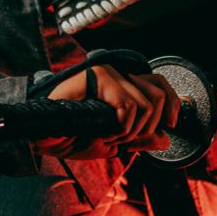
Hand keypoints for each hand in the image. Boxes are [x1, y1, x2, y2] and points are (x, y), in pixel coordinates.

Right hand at [31, 65, 179, 159]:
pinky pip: (127, 106)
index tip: (171, 125)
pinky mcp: (98, 76)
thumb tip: (165, 138)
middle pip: (158, 94)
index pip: (159, 83)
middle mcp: (117, 74)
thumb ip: (139, 139)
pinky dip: (120, 128)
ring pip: (145, 104)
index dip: (173, 103)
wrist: (43, 136)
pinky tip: (102, 132)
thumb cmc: (72, 135)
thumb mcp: (114, 142)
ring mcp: (108, 73)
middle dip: (147, 127)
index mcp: (122, 86)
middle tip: (123, 139)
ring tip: (108, 136)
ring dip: (129, 132)